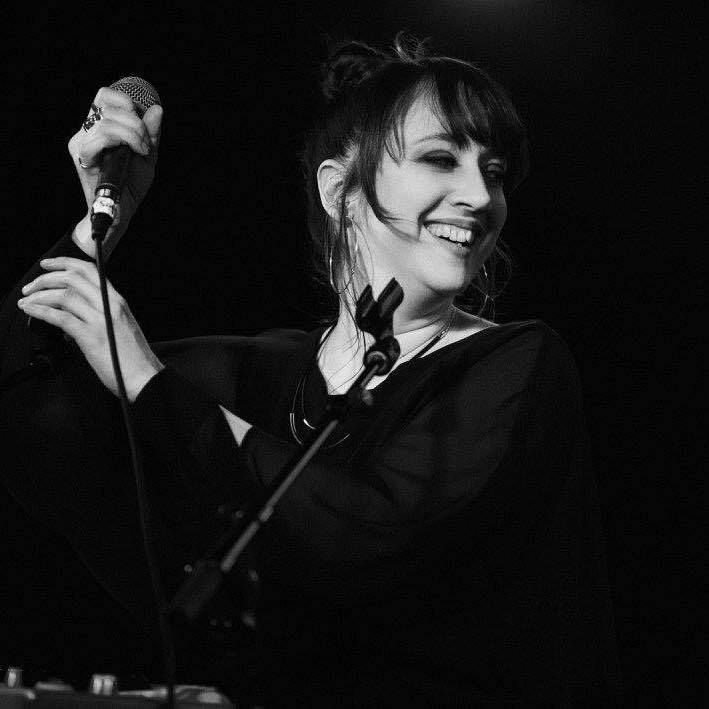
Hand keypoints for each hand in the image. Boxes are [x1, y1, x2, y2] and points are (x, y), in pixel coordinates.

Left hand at [17, 257, 162, 400]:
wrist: (145, 377)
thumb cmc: (133, 358)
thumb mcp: (121, 328)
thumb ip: (100, 316)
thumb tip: (74, 316)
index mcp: (118, 302)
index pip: (91, 270)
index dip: (66, 263)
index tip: (49, 265)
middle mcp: (110, 306)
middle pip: (74, 278)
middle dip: (46, 278)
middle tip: (32, 286)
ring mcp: (101, 320)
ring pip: (65, 295)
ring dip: (40, 295)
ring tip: (28, 300)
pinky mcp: (91, 336)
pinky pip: (61, 317)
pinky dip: (41, 311)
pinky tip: (31, 311)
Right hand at [67, 86, 162, 258]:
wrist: (122, 211)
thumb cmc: (132, 184)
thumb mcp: (148, 155)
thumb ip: (151, 133)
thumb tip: (157, 109)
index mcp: (100, 127)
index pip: (105, 96)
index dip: (125, 100)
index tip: (144, 122)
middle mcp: (87, 132)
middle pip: (107, 105)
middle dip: (135, 120)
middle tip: (146, 142)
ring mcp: (82, 143)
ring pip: (106, 122)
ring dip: (132, 133)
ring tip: (143, 150)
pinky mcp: (82, 157)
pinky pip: (99, 138)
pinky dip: (123, 140)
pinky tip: (136, 153)